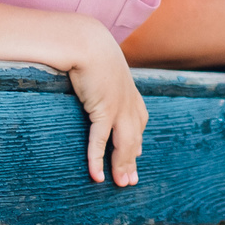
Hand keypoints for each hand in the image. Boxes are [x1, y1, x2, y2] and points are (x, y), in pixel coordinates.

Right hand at [66, 23, 148, 187]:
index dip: (136, 142)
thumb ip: (103, 79)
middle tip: (130, 181)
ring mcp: (118, 107)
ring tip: (120, 184)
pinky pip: (100, 140)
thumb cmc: (90, 50)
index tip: (136, 157)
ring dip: (121, 166)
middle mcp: (129, 103)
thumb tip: (95, 82)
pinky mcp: (103, 109)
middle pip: (134, 139)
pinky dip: (97, 159)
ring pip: (123, 144)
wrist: (86, 40)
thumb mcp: (102, 67)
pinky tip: (97, 175)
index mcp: (130, 93)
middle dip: (132, 161)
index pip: (138, 124)